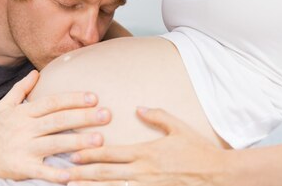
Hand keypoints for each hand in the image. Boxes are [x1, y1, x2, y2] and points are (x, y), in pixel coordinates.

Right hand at [0, 70, 111, 182]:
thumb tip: (36, 72)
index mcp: (24, 113)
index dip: (73, 99)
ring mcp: (22, 149)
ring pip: (53, 143)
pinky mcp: (20, 168)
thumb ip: (21, 89)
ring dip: (77, 142)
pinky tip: (71, 175)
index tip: (94, 97)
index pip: (52, 102)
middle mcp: (24, 129)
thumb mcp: (4, 106)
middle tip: (107, 115)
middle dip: (83, 117)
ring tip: (99, 140)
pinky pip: (40, 171)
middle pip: (57, 120)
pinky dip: (54, 174)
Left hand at [65, 107, 227, 185]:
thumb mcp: (179, 127)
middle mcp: (143, 171)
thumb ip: (157, 116)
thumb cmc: (198, 150)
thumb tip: (139, 108)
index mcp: (146, 152)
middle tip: (63, 173)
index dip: (90, 154)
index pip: (111, 153)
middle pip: (106, 174)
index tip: (73, 153)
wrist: (218, 174)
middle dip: (82, 173)